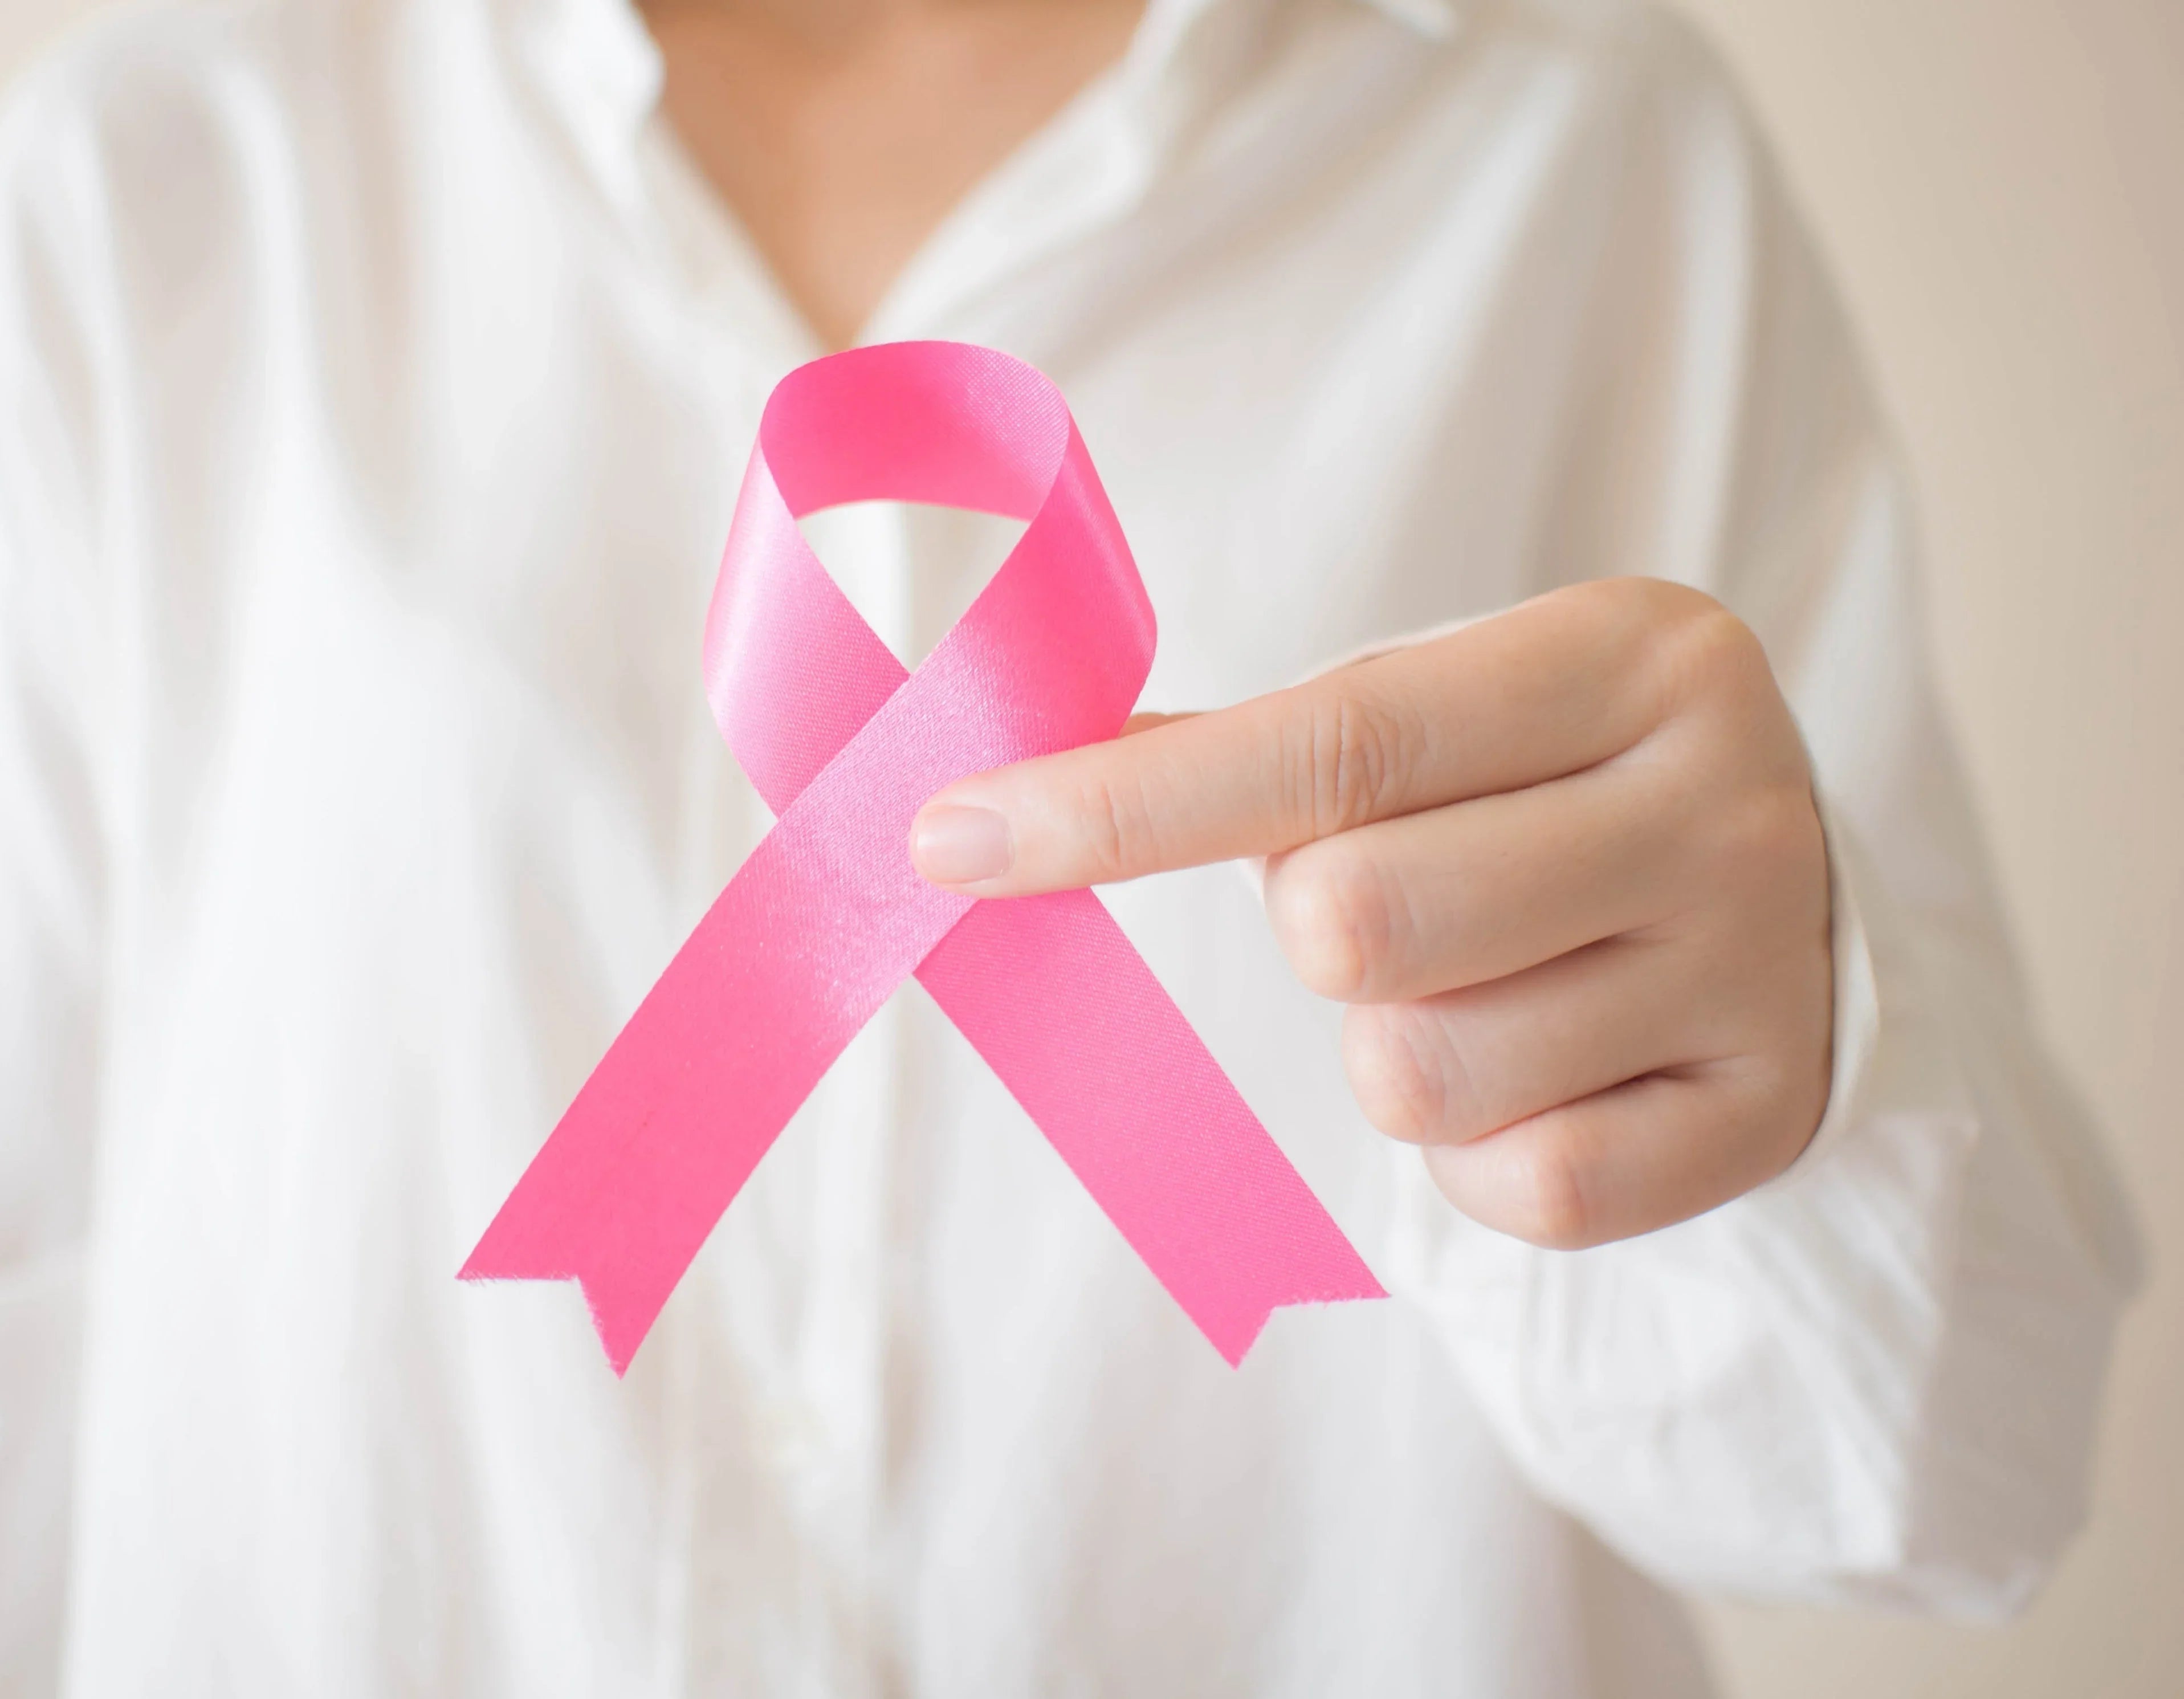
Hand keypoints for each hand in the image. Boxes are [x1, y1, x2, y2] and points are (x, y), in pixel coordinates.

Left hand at [907, 578, 1833, 1249]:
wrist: (1790, 891)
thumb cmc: (1554, 790)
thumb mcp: (1448, 715)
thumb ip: (1254, 751)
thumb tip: (1001, 804)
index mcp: (1629, 654)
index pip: (1332, 741)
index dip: (1121, 807)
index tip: (952, 837)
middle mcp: (1722, 801)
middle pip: (1360, 921)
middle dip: (1315, 932)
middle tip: (1375, 904)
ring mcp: (1762, 967)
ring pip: (1420, 1073)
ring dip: (1394, 1047)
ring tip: (1480, 984)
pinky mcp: (1768, 1118)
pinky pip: (1522, 1188)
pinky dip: (1478, 1154)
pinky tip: (1544, 1070)